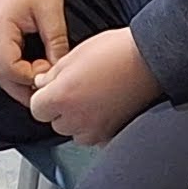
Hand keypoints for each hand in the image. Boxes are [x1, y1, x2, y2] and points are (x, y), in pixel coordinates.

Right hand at [0, 0, 71, 105]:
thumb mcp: (50, 11)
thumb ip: (55, 43)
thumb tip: (61, 70)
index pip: (11, 71)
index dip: (32, 79)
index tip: (52, 76)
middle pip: (2, 76)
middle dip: (23, 88)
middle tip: (47, 94)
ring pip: (1, 69)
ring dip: (20, 79)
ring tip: (43, 82)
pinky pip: (3, 58)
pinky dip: (17, 67)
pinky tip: (35, 66)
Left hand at [20, 26, 159, 146]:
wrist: (150, 60)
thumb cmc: (118, 52)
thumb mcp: (76, 54)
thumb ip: (53, 74)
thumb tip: (42, 84)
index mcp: (62, 97)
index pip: (37, 108)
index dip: (44, 97)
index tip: (52, 89)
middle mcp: (76, 118)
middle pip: (55, 122)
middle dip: (61, 108)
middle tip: (77, 89)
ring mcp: (95, 130)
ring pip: (74, 132)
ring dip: (78, 119)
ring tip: (93, 97)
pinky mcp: (112, 134)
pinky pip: (94, 136)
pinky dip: (95, 126)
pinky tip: (104, 107)